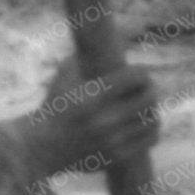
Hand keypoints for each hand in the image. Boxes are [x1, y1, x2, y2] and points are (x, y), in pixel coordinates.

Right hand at [16, 63, 161, 177]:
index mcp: (92, 97)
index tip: (139, 74)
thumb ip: (87, 55)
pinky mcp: (117, 157)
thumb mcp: (65, 74)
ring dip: (152, 110)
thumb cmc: (54, 104)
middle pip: (149, 98)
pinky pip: (149, 140)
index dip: (142, 74)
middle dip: (150, 89)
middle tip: (146, 88)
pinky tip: (145, 124)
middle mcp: (105, 121)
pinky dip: (151, 129)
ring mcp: (113, 142)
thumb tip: (109, 36)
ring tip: (146, 105)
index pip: (136, 78)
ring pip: (152, 120)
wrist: (41, 146)